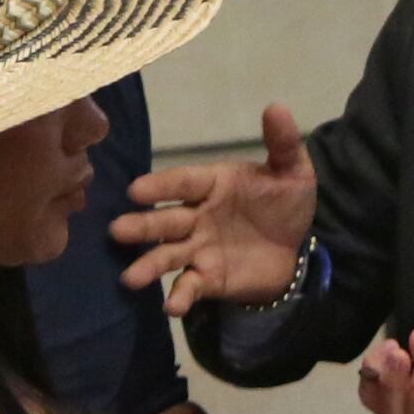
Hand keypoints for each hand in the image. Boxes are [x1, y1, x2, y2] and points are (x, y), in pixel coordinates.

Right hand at [118, 104, 319, 311]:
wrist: (295, 249)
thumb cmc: (283, 204)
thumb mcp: (292, 173)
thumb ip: (283, 144)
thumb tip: (278, 107)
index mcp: (211, 184)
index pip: (183, 182)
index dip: (162, 185)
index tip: (137, 190)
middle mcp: (196, 216)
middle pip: (165, 220)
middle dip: (142, 226)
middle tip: (118, 231)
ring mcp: (198, 248)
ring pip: (167, 255)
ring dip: (149, 266)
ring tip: (130, 278)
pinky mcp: (207, 278)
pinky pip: (190, 286)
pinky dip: (180, 296)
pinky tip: (172, 307)